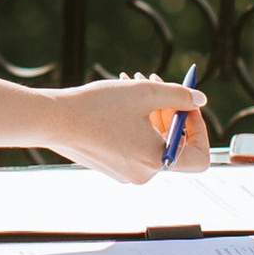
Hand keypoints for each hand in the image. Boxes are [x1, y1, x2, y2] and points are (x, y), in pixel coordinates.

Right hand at [47, 74, 211, 183]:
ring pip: (152, 140)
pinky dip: (133, 122)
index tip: (186, 105)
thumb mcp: (146, 92)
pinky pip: (134, 145)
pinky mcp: (110, 166)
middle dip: (169, 110)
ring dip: (149, 111)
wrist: (53, 119)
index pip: (200, 156)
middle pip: (174, 143)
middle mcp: (143, 174)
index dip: (199, 128)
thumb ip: (179, 95)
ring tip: (132, 81)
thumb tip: (200, 100)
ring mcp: (125, 172)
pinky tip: (117, 99)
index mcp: (157, 161)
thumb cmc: (99, 107)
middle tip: (155, 80)